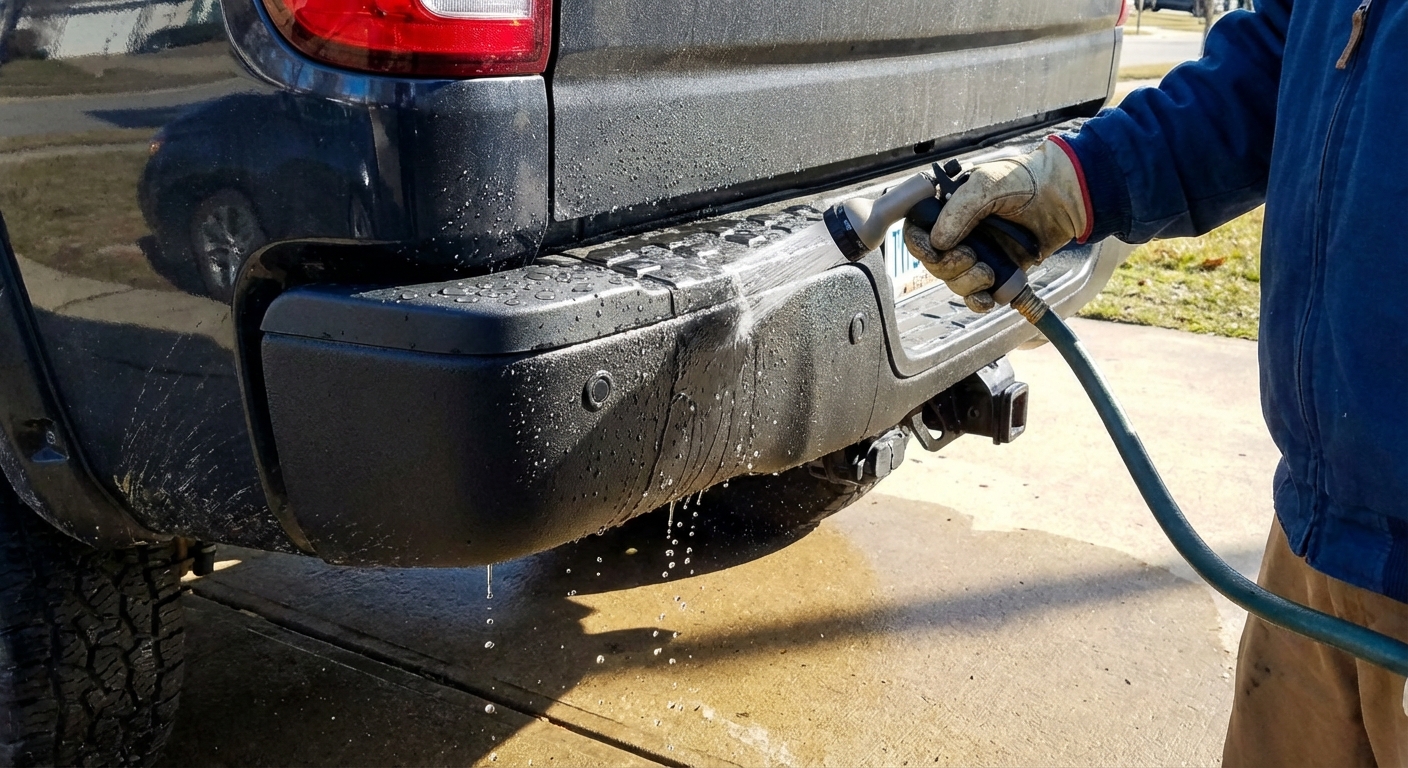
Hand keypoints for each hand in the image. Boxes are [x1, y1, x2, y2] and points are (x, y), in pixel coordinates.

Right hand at [904, 139, 1087, 311]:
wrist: (1065, 196)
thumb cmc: (1028, 179)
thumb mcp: (988, 183)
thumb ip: (960, 209)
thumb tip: (938, 241)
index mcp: (949, 207)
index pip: (918, 230)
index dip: (919, 244)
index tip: (933, 251)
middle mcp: (959, 232)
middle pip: (934, 262)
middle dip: (949, 266)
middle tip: (971, 257)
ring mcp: (978, 253)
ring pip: (954, 281)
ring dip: (966, 283)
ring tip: (988, 272)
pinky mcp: (996, 270)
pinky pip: (976, 295)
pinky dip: (978, 300)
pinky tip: (987, 297)